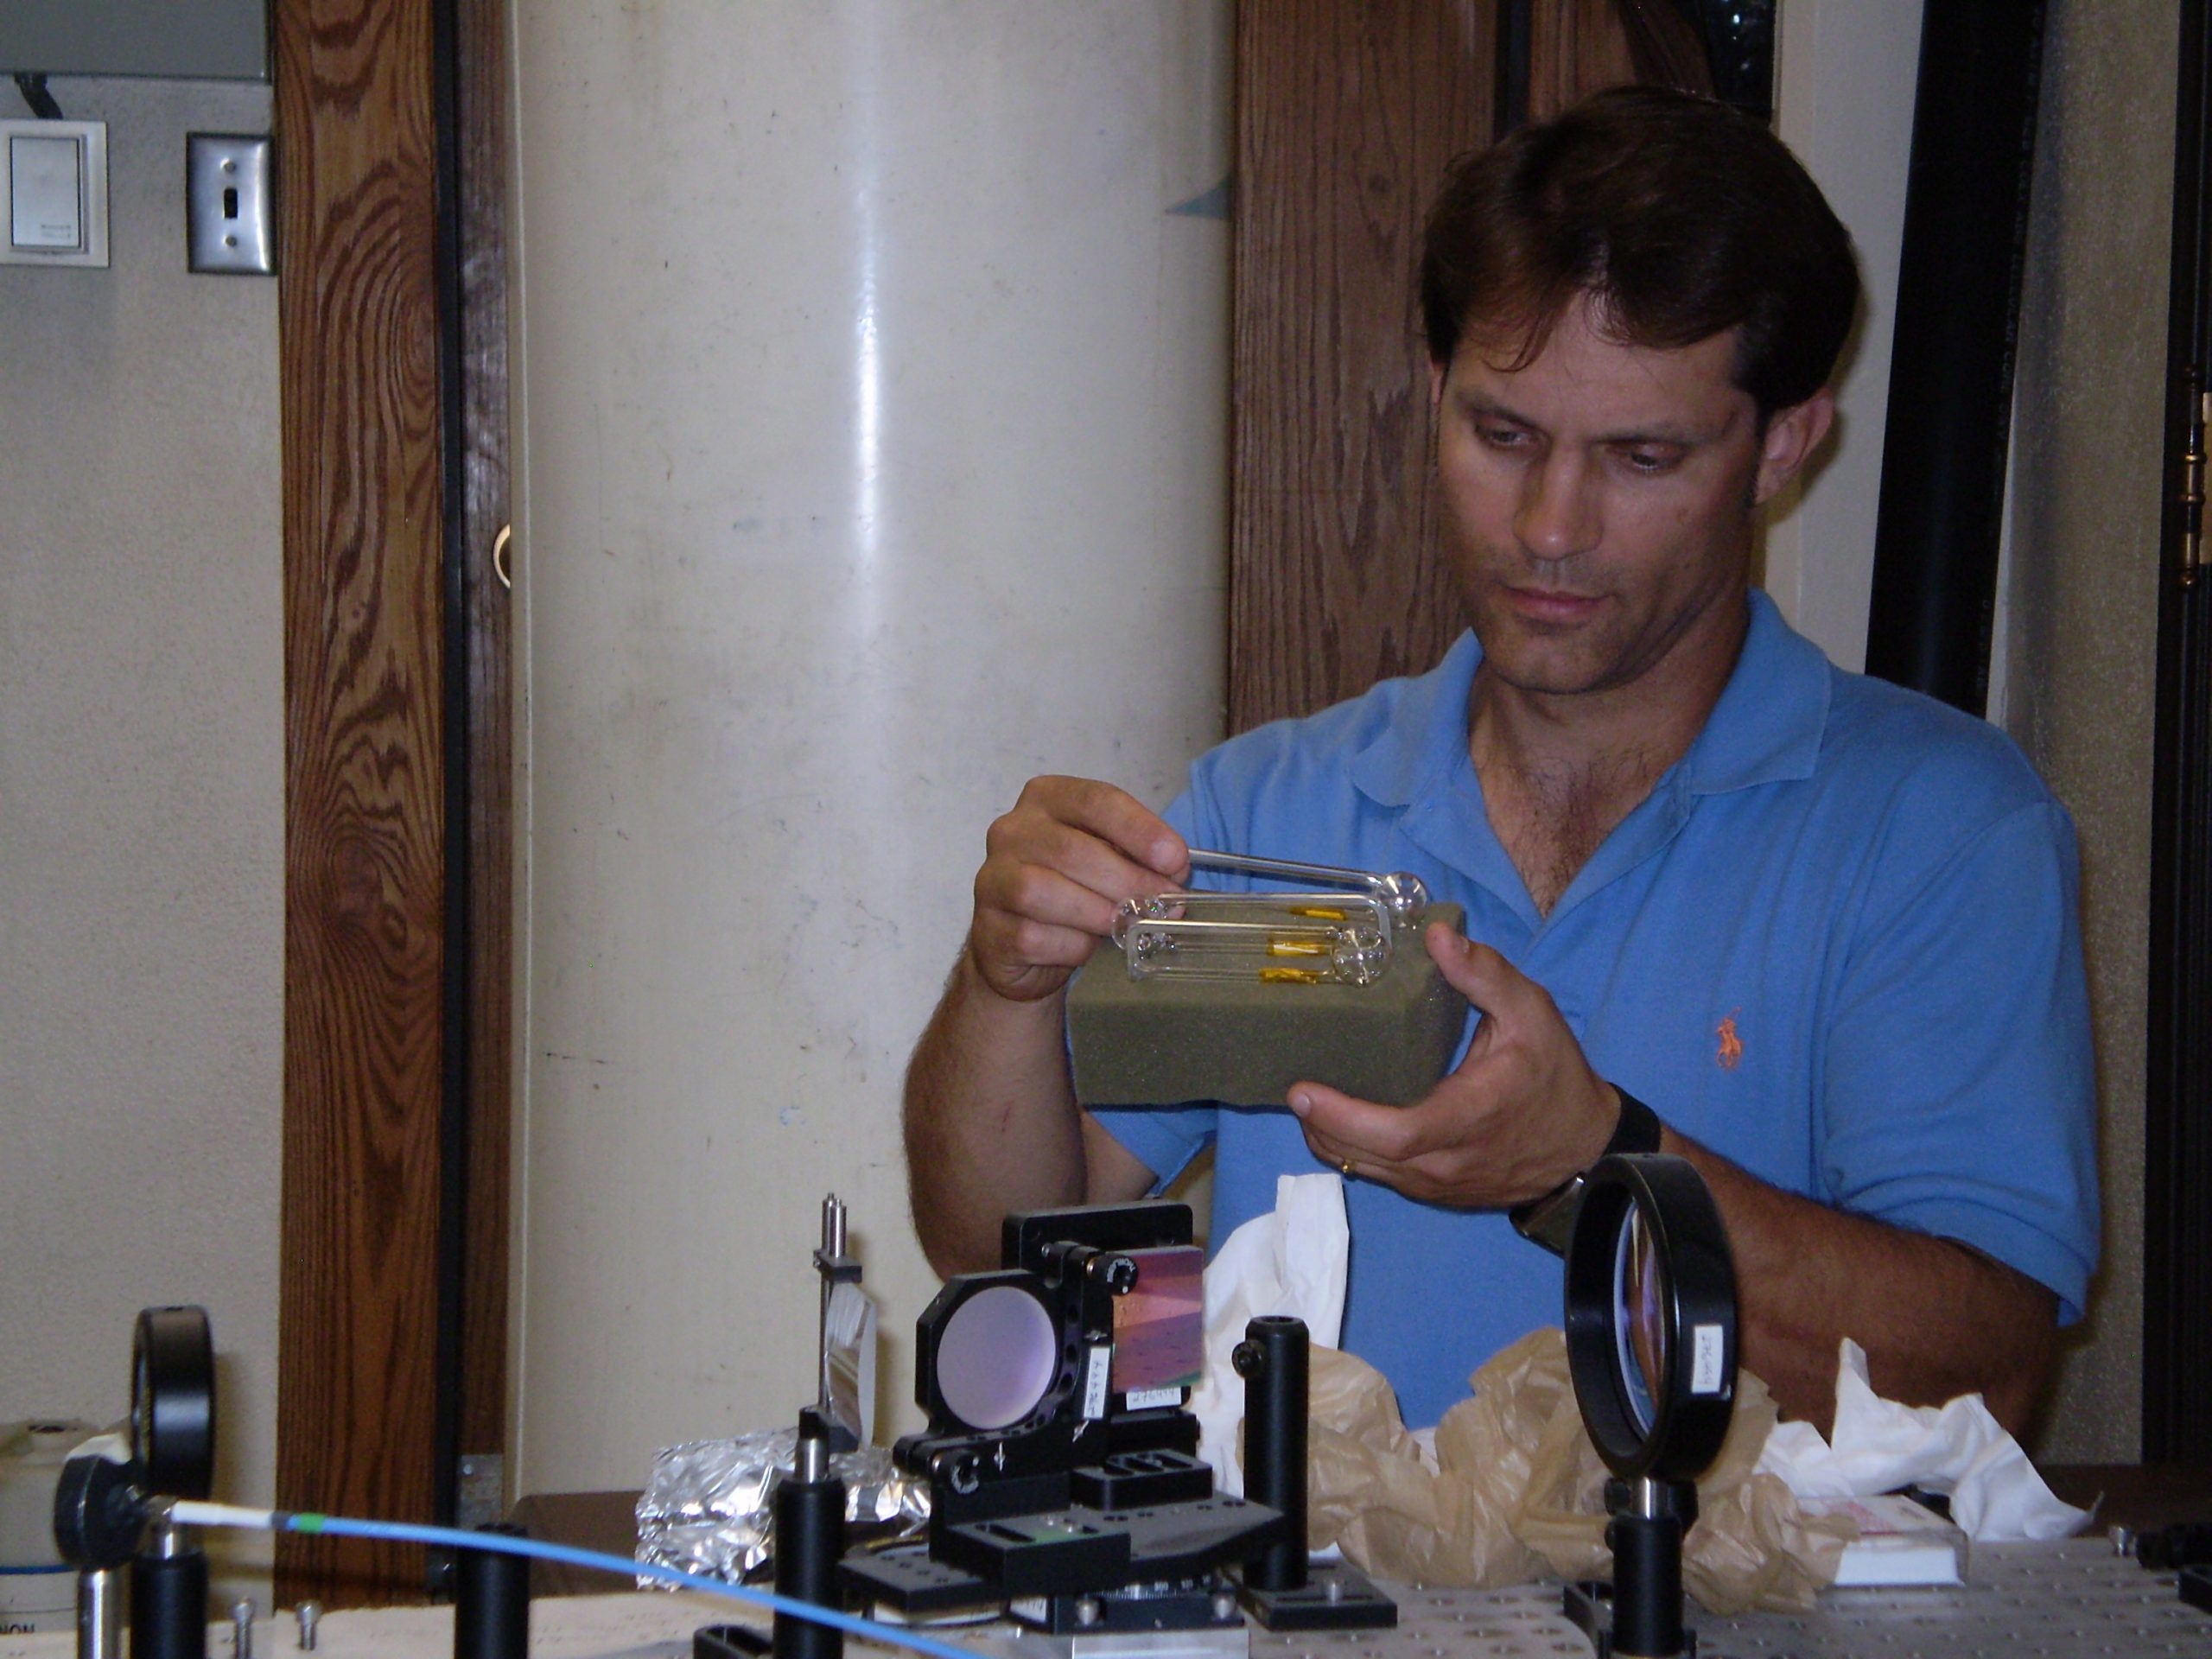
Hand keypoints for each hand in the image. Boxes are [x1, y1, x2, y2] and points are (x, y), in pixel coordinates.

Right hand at [967, 776, 1187, 1002]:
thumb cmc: (1075, 891)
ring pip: (1041, 891)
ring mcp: (993, 879)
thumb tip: (1173, 874)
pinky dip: (1070, 947)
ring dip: (1096, 913)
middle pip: (1070, 849)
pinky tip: (1087, 949)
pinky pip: (1032, 936)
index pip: (1095, 800)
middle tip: (1164, 904)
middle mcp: (1012, 831)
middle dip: (1127, 880)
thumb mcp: (1109, 859)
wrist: (1025, 947)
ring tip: (1126, 926)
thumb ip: (1137, 857)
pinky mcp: (987, 928)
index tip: (1175, 859)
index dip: (1140, 830)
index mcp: (1047, 799)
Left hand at [1287, 924, 1619, 1205]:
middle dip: (1320, 1124)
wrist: (1585, 1146)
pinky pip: (1382, 1176)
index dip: (1343, 1116)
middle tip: (1294, 1088)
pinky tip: (1340, 1121)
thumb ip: (1485, 974)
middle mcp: (1447, 1161)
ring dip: (1330, 1140)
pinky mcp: (1436, 1193)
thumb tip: (1437, 936)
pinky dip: (1353, 1151)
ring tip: (1308, 1102)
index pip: (1396, 1133)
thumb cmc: (1555, 1075)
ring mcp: (1439, 1185)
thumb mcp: (1531, 1012)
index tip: (1304, 1089)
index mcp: (1469, 1116)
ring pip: (1366, 1171)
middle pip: (1364, 1157)